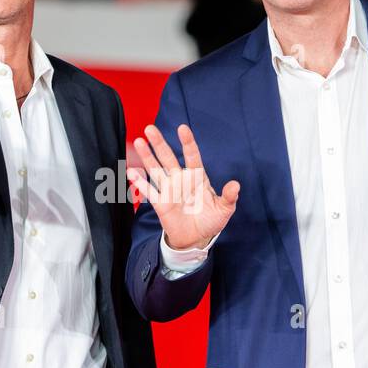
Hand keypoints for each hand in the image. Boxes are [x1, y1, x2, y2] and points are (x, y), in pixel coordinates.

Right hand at [126, 124, 238, 249]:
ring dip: (147, 156)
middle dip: (160, 143)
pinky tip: (131, 171)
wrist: (196, 238)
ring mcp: (169, 190)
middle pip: (168, 158)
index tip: (182, 128)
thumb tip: (236, 185)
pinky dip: (140, 182)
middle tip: (150, 128)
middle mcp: (181, 180)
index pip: (192, 156)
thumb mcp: (224, 209)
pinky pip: (149, 191)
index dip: (187, 142)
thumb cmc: (210, 220)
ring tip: (139, 142)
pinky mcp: (161, 203)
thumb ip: (229, 197)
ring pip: (156, 170)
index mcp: (197, 177)